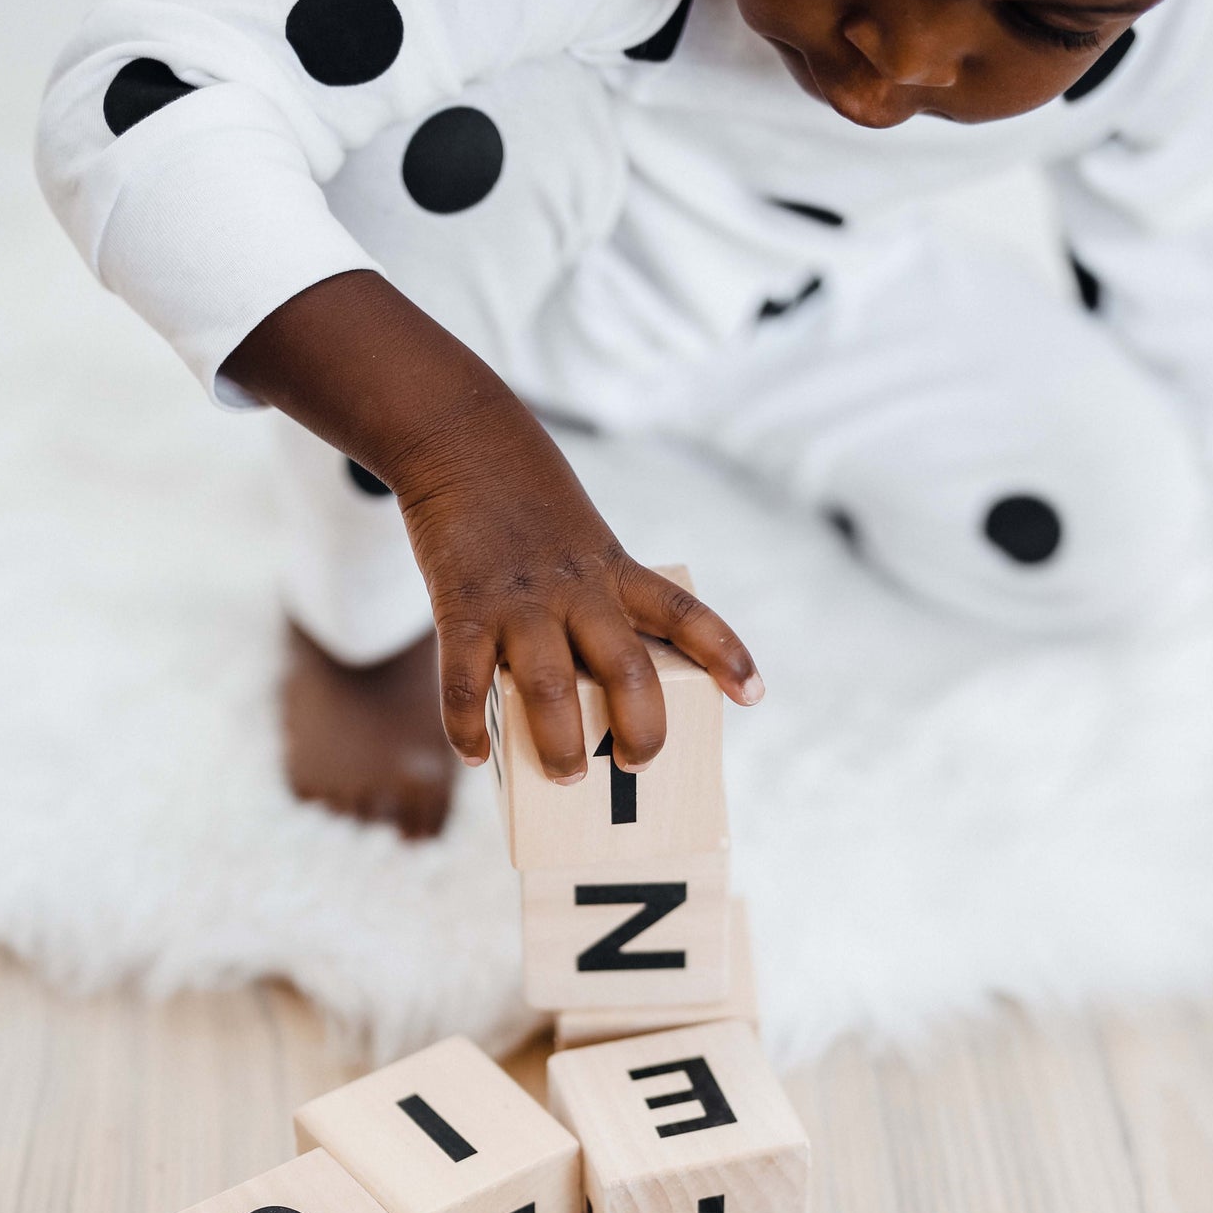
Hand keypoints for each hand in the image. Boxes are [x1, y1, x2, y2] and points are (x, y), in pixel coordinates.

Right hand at [396, 379, 761, 776]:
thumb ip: (590, 600)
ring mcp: (520, 601)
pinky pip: (465, 682)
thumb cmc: (524, 500)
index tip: (754, 695)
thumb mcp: (581, 539)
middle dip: (641, 730)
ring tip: (566, 777)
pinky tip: (477, 756)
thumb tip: (579, 688)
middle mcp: (576, 589)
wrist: (458, 434)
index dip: (725, 654)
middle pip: (628, 671)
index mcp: (614, 570)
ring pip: (551, 688)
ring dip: (560, 743)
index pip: (684, 612)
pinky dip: (468, 727)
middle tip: (637, 765)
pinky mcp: (462, 607)